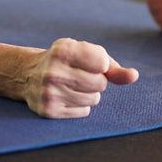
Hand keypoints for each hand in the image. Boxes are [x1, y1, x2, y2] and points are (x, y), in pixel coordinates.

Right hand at [22, 38, 138, 118]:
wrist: (27, 74)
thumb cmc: (66, 61)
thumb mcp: (85, 54)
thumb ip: (112, 65)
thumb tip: (134, 76)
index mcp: (63, 50)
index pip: (102, 62)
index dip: (101, 64)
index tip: (88, 62)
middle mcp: (54, 71)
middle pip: (100, 83)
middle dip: (96, 81)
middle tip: (79, 76)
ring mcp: (50, 92)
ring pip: (94, 99)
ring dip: (89, 94)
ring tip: (72, 86)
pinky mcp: (49, 110)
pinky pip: (84, 112)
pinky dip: (80, 106)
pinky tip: (66, 96)